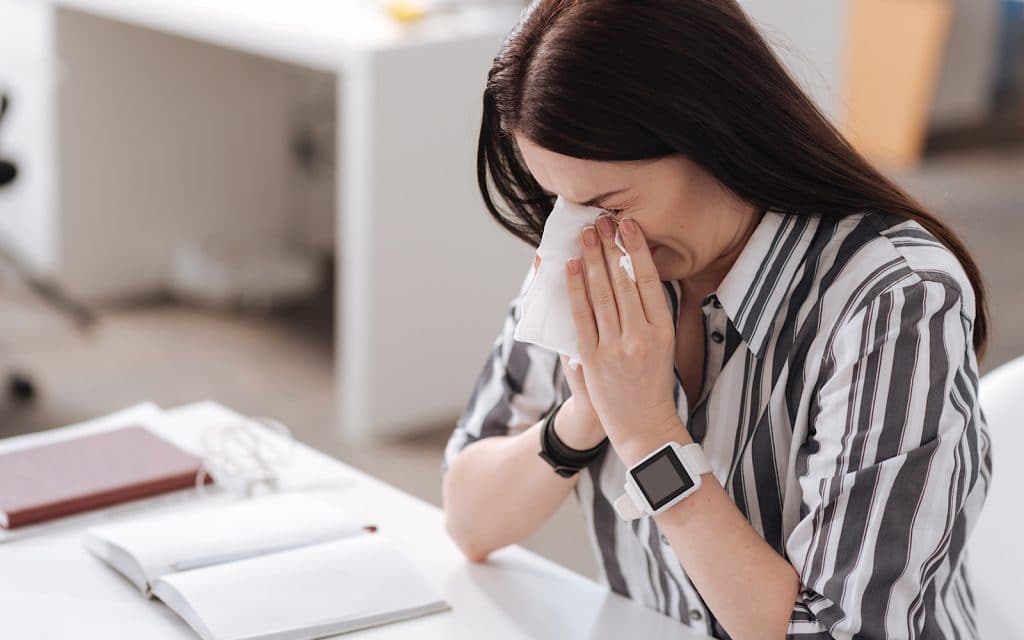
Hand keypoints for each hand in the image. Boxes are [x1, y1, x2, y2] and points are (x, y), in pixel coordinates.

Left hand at [565, 215, 688, 458]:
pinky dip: (574, 290)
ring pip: (601, 295)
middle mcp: (641, 336)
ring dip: (590, 261)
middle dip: (610, 248)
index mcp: (663, 330)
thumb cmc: (653, 383)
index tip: (628, 226)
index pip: (649, 281)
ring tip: (584, 236)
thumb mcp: (663, 345)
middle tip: (601, 221)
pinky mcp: (593, 359)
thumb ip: (649, 315)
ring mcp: (616, 347)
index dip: (637, 250)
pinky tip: (570, 269)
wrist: (643, 426)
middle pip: (623, 282)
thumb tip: (631, 274)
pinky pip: (581, 317)